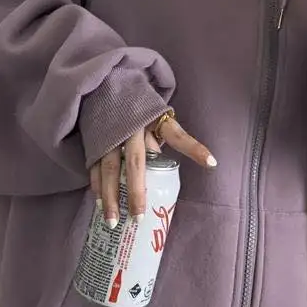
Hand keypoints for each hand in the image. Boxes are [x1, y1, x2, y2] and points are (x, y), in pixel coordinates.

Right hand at [90, 114, 215, 228]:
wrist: (108, 85)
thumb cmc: (138, 107)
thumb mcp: (156, 114)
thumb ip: (164, 136)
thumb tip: (174, 161)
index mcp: (153, 119)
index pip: (177, 135)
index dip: (194, 148)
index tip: (212, 162)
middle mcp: (132, 127)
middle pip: (136, 162)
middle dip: (137, 191)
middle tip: (138, 217)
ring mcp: (110, 135)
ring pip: (111, 169)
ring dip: (111, 196)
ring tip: (114, 221)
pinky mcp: (94, 141)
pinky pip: (95, 167)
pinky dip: (97, 186)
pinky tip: (99, 203)